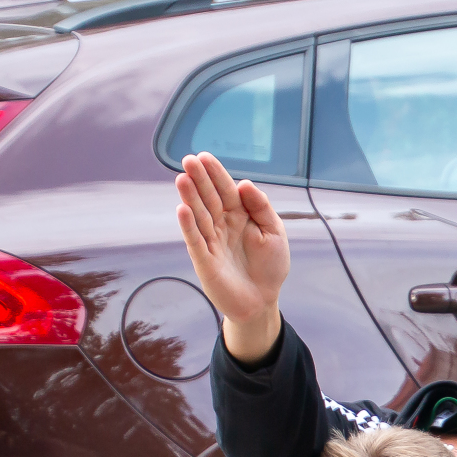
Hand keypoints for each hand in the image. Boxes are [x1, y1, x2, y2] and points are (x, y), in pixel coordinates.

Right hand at [175, 152, 289, 326]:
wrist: (263, 299)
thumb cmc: (270, 265)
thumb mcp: (274, 232)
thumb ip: (261, 207)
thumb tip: (244, 184)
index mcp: (240, 215)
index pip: (226, 190)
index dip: (216, 174)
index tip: (205, 156)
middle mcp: (222, 225)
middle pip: (209, 198)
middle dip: (199, 179)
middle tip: (188, 160)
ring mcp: (211, 241)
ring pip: (199, 215)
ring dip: (190, 197)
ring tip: (182, 178)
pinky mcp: (204, 260)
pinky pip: (195, 239)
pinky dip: (188, 225)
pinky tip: (182, 208)